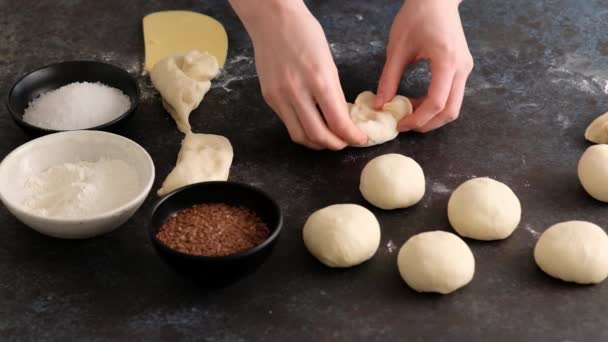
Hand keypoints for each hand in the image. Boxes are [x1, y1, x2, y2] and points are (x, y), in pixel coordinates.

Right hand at [229, 0, 366, 149]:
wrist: (272, 19)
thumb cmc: (305, 33)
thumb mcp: (329, 62)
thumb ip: (333, 92)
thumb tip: (341, 118)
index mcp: (319, 79)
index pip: (338, 122)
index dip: (352, 136)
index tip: (360, 138)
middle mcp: (297, 92)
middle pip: (318, 135)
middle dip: (336, 144)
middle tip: (345, 143)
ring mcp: (280, 97)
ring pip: (300, 136)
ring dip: (316, 143)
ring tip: (328, 139)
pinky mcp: (269, 98)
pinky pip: (287, 123)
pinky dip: (302, 129)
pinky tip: (311, 124)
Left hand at [375, 0, 473, 132]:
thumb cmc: (416, 16)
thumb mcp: (397, 48)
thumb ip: (388, 79)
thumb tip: (379, 105)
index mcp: (446, 61)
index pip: (437, 103)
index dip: (418, 119)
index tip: (400, 124)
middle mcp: (461, 68)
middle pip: (451, 110)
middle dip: (428, 124)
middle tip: (405, 125)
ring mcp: (465, 68)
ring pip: (454, 105)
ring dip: (432, 115)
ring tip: (409, 112)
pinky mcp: (462, 67)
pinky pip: (452, 94)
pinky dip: (436, 104)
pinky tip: (417, 101)